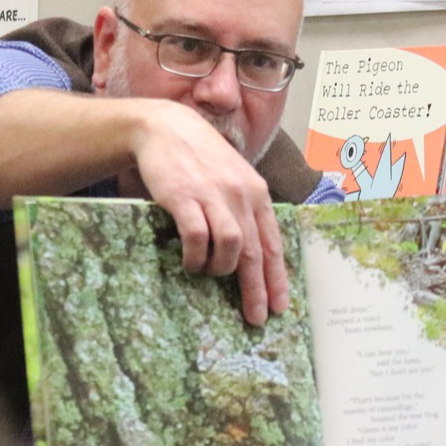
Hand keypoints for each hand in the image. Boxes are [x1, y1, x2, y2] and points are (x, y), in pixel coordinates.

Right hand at [124, 101, 290, 326]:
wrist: (164, 128)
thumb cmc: (198, 158)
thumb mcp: (231, 178)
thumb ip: (243, 209)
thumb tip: (251, 251)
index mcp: (256, 193)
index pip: (272, 243)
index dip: (277, 277)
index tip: (281, 305)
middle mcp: (240, 195)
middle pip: (255, 252)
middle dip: (257, 289)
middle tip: (256, 317)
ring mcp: (213, 196)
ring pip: (231, 247)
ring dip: (221, 269)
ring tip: (210, 273)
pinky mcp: (185, 197)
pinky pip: (197, 238)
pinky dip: (196, 257)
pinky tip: (190, 263)